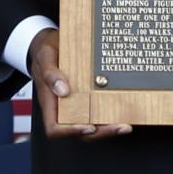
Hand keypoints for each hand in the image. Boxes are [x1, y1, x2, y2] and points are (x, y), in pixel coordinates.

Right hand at [27, 27, 128, 141]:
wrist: (54, 41)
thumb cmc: (47, 50)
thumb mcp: (45, 56)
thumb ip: (50, 73)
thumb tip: (63, 91)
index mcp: (50, 102)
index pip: (55, 128)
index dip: (71, 132)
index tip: (89, 126)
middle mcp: (65, 107)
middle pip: (81, 131)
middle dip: (102, 132)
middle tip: (121, 126)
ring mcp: (80, 103)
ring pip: (94, 123)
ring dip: (110, 126)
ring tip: (126, 123)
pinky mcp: (91, 95)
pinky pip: (101, 108)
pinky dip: (113, 111)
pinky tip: (126, 108)